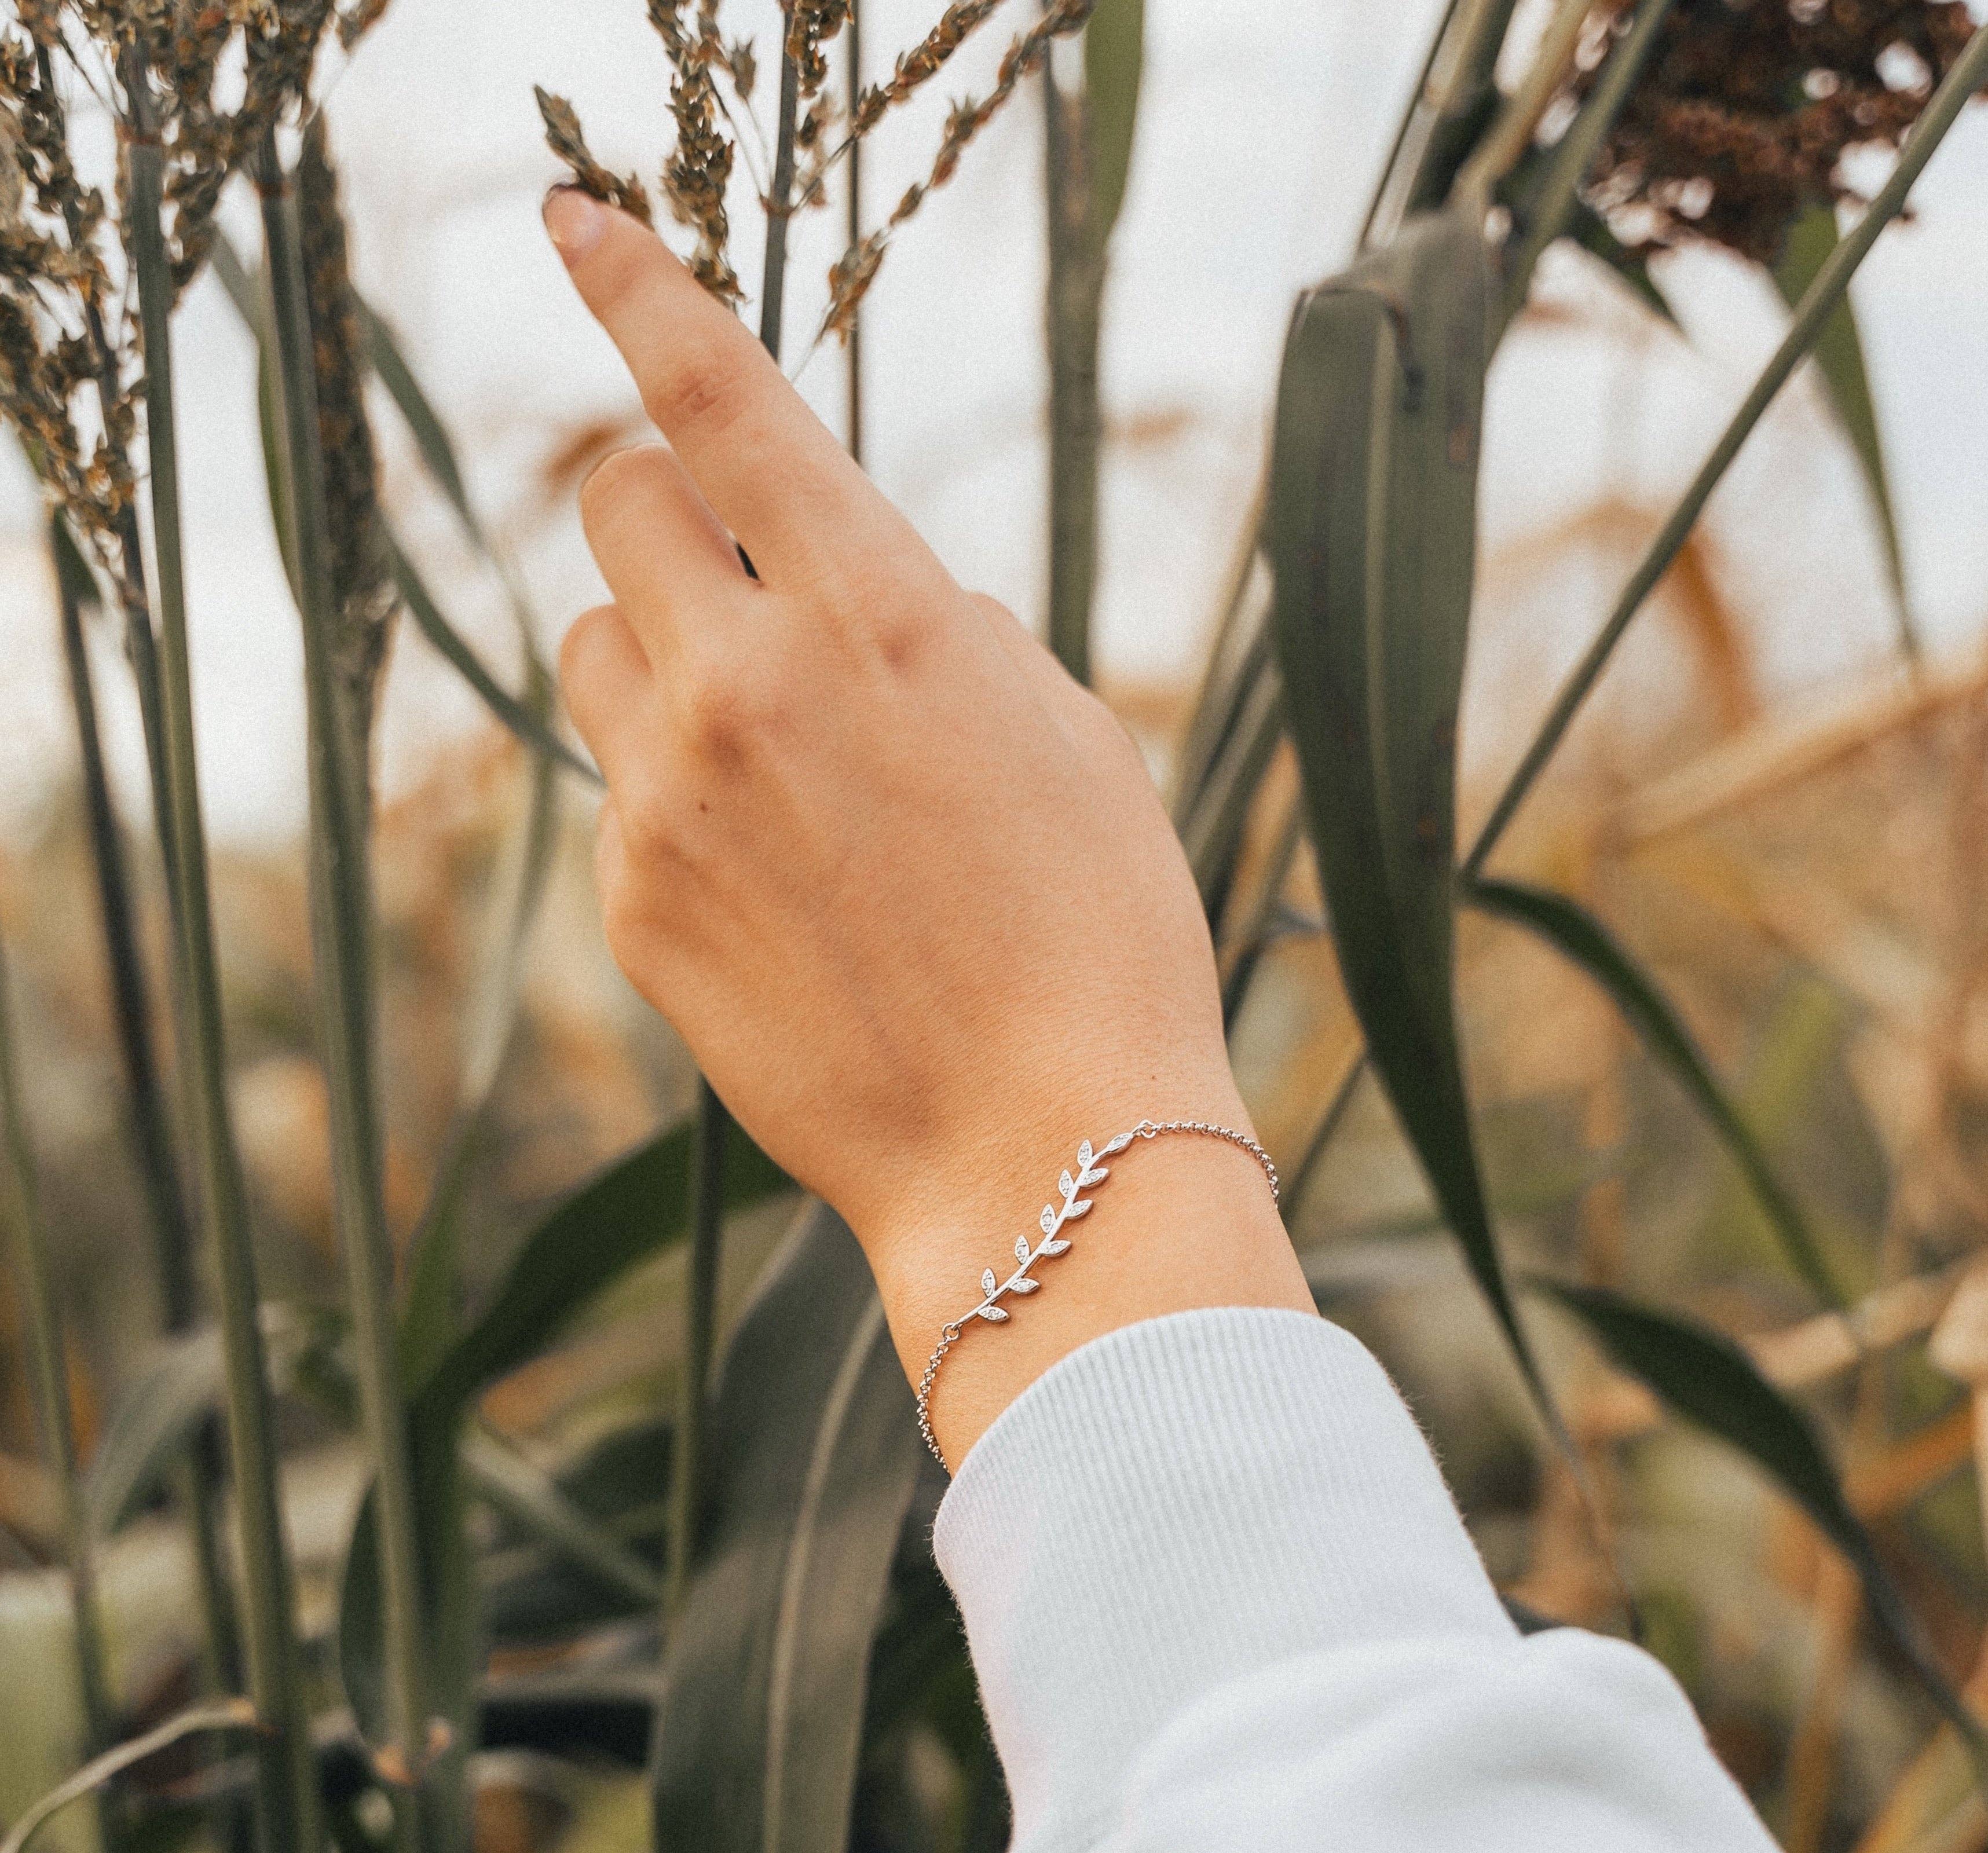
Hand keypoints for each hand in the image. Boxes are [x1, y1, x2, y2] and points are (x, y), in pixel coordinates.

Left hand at [546, 191, 1312, 1461]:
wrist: (1044, 1148)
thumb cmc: (1097, 937)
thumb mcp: (1065, 736)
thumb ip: (938, 629)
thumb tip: (858, 593)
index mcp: (880, 614)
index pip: (724, 401)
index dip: (643, 289)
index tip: (578, 217)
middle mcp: (749, 684)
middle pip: (614, 504)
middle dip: (671, 516)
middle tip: (743, 585)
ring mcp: (671, 798)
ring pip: (596, 645)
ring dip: (662, 656)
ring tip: (768, 755)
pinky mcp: (632, 901)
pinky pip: (619, 786)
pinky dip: (677, 791)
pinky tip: (776, 882)